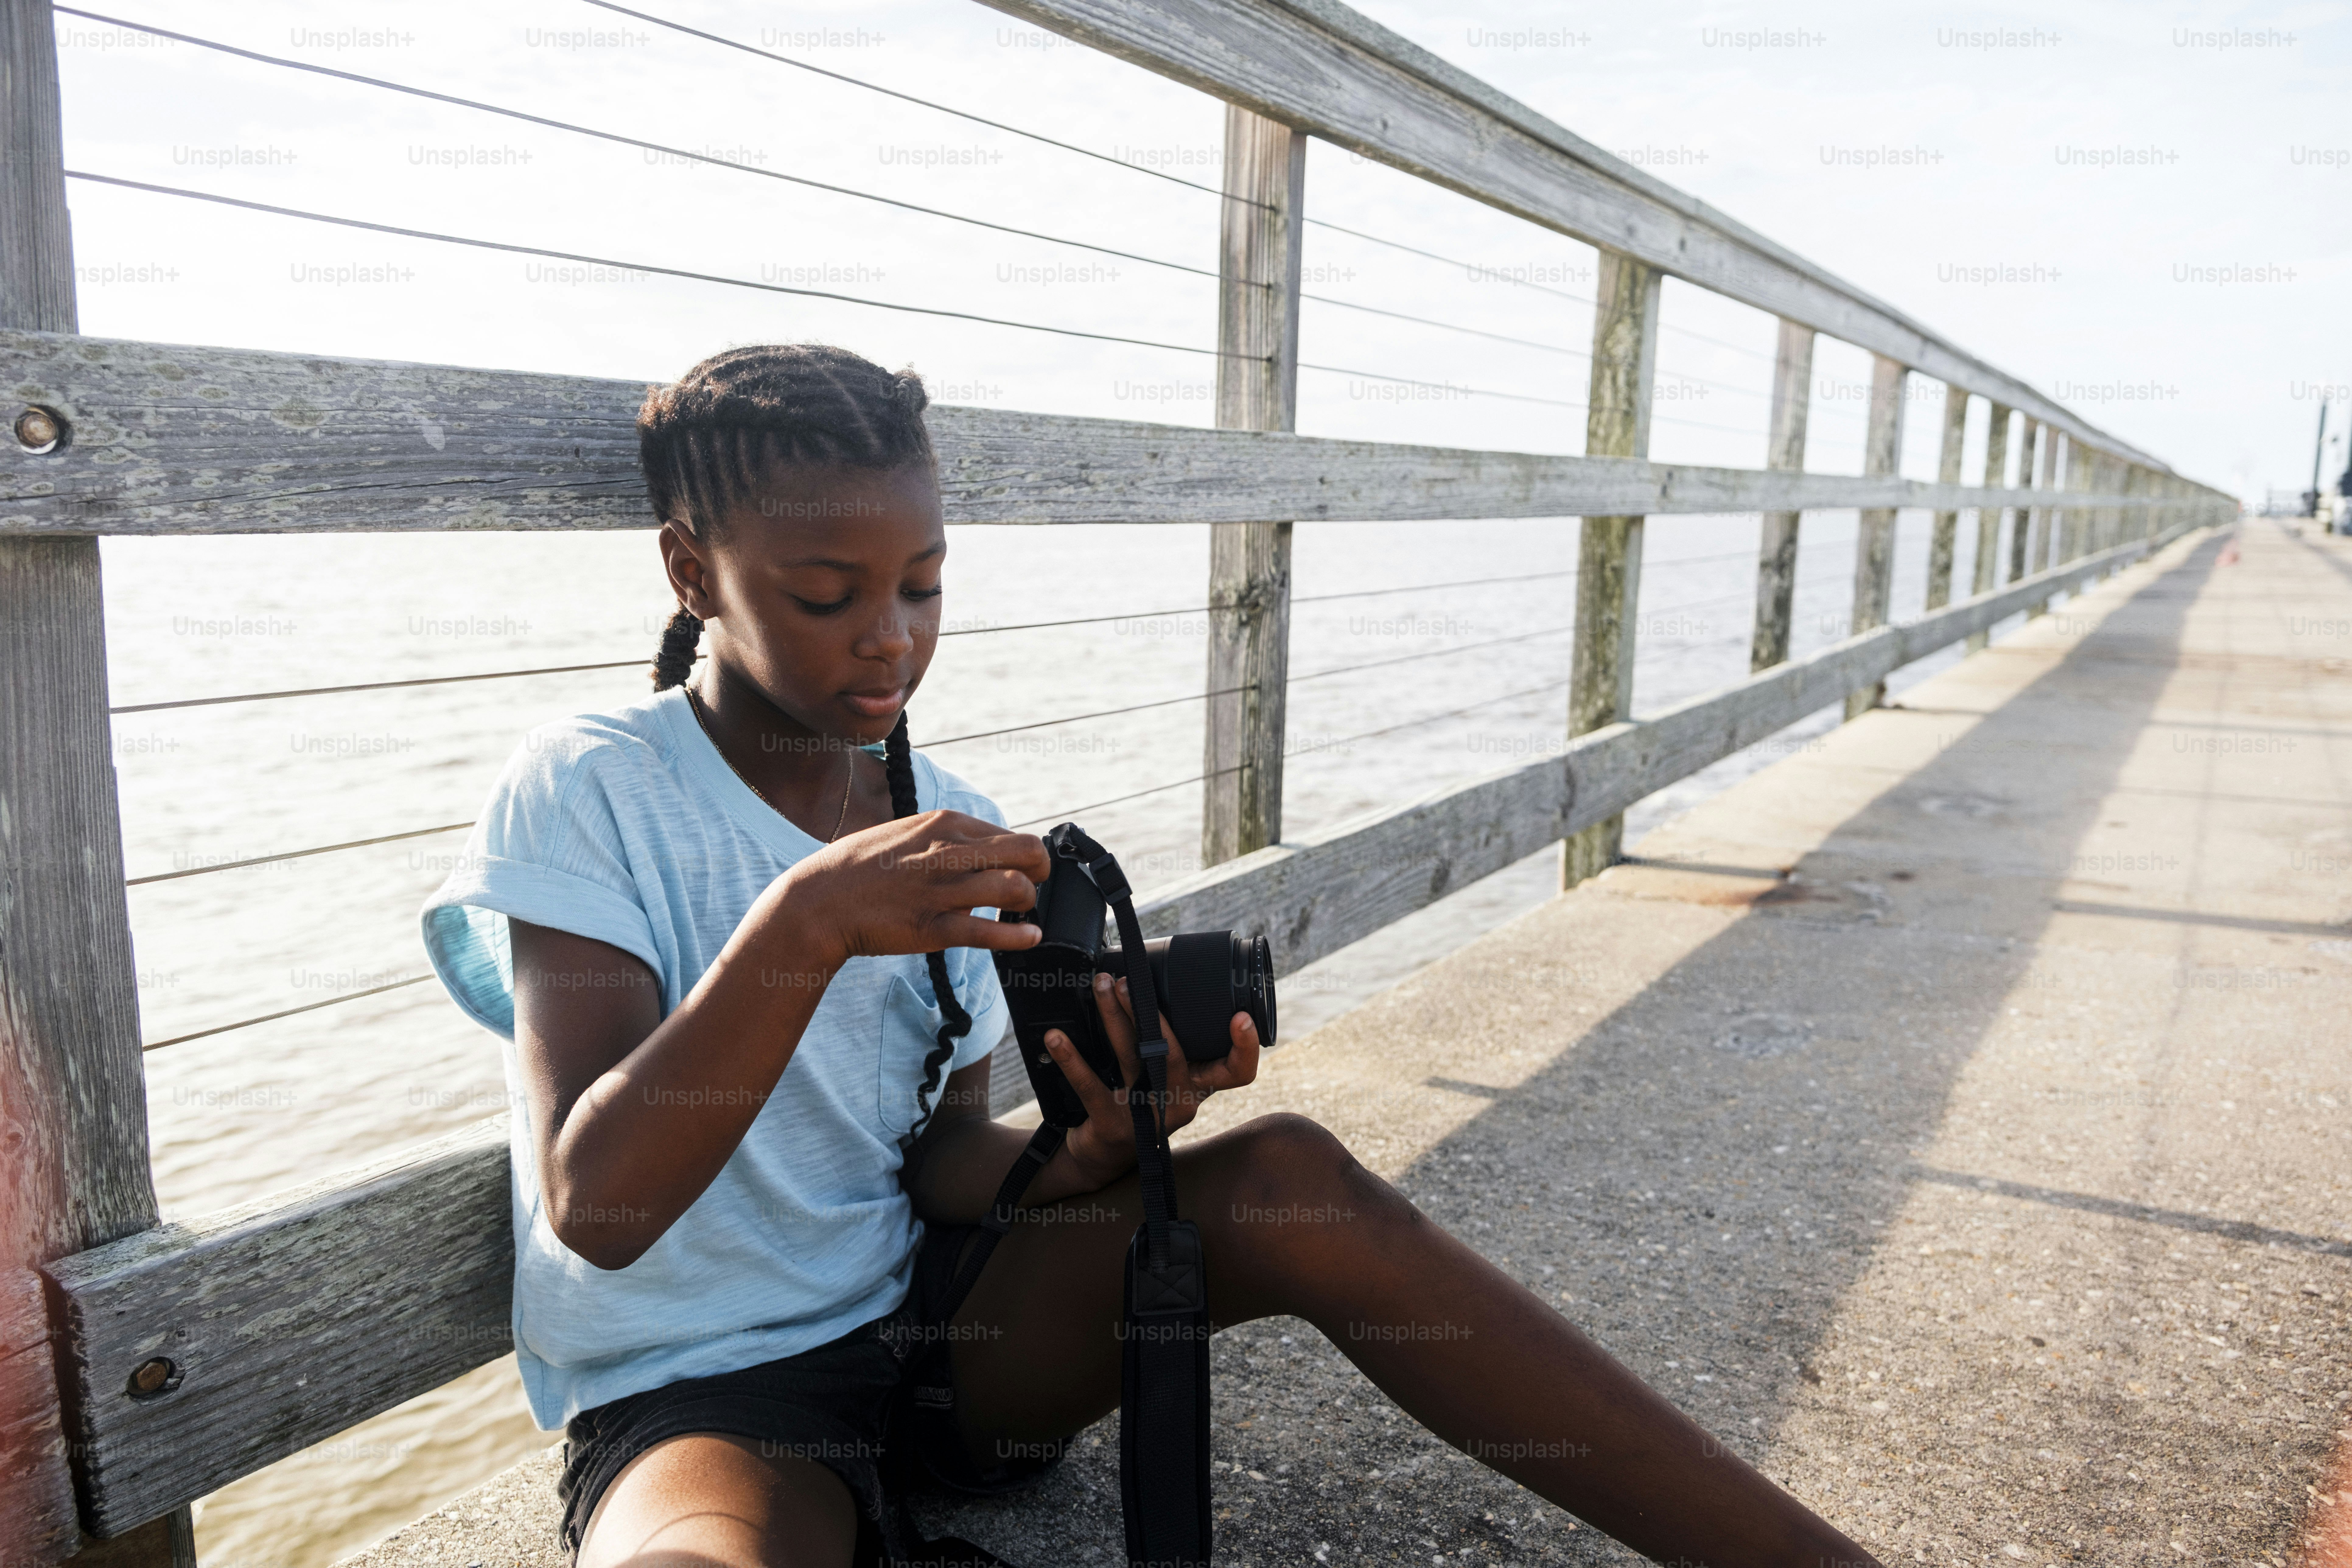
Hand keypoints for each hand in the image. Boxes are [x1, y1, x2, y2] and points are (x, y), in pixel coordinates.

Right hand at [766, 809, 1050, 969]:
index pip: (1010, 835)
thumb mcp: (907, 834)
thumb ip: (945, 839)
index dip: (1024, 857)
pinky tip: (1029, 938)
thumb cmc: (859, 869)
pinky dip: (1018, 937)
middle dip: (1039, 874)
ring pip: (1014, 888)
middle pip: (1027, 853)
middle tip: (1031, 890)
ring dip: (1027, 904)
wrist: (817, 902)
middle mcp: (948, 851)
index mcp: (944, 824)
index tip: (1021, 873)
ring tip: (1020, 914)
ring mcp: (941, 890)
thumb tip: (980, 850)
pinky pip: (989, 932)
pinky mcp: (932, 927)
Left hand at [1044, 969, 1261, 1187]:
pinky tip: (1055, 1038)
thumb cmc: (1138, 1103)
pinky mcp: (1113, 1125)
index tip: (1240, 1017)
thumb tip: (1150, 984)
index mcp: (1197, 1086)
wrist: (1103, 1157)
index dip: (1244, 1048)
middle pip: (1173, 1053)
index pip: (1236, 1073)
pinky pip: (1091, 1085)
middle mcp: (1179, 1103)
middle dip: (1150, 1012)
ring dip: (1114, 1017)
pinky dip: (1071, 1058)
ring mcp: (1148, 1117)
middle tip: (1128, 980)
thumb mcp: (1162, 1078)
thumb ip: (1168, 1044)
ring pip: (1133, 1058)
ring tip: (1102, 986)